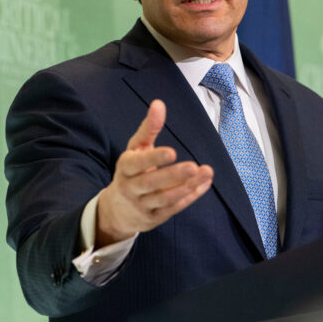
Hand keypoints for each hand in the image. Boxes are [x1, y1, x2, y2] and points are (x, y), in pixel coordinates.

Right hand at [96, 100, 213, 246]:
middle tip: (192, 166)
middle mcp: (131, 188)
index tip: (172, 152)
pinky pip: (174, 208)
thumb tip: (159, 103)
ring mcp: (143, 205)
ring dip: (186, 186)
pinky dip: (190, 196)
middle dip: (172, 176)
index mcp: (125, 167)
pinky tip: (204, 183)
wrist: (117, 211)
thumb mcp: (135, 149)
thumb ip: (148, 128)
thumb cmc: (131, 171)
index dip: (153, 159)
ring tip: (205, 172)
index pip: (136, 163)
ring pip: (165, 198)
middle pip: (151, 183)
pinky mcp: (155, 218)